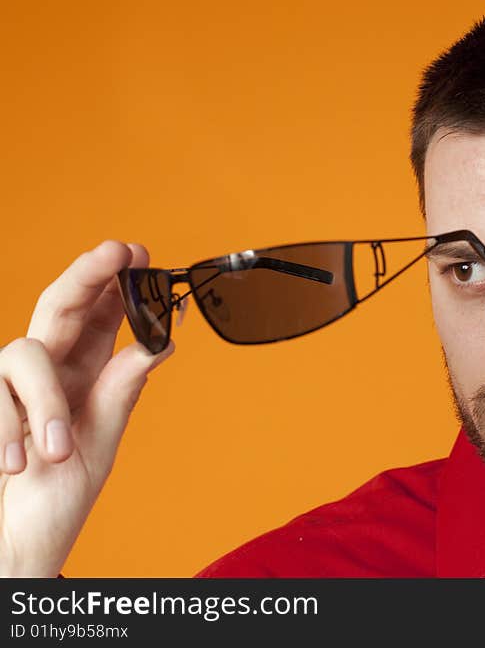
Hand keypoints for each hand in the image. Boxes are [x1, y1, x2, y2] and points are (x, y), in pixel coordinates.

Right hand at [0, 241, 175, 576]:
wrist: (18, 542)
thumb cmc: (61, 493)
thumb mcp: (102, 439)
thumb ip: (122, 390)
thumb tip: (161, 343)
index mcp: (85, 373)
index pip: (100, 315)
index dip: (118, 281)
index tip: (141, 254)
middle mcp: (49, 369)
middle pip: (60, 305)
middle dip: (88, 273)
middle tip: (117, 251)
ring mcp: (10, 386)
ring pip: (25, 353)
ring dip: (46, 403)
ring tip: (58, 451)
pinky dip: (9, 430)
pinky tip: (18, 462)